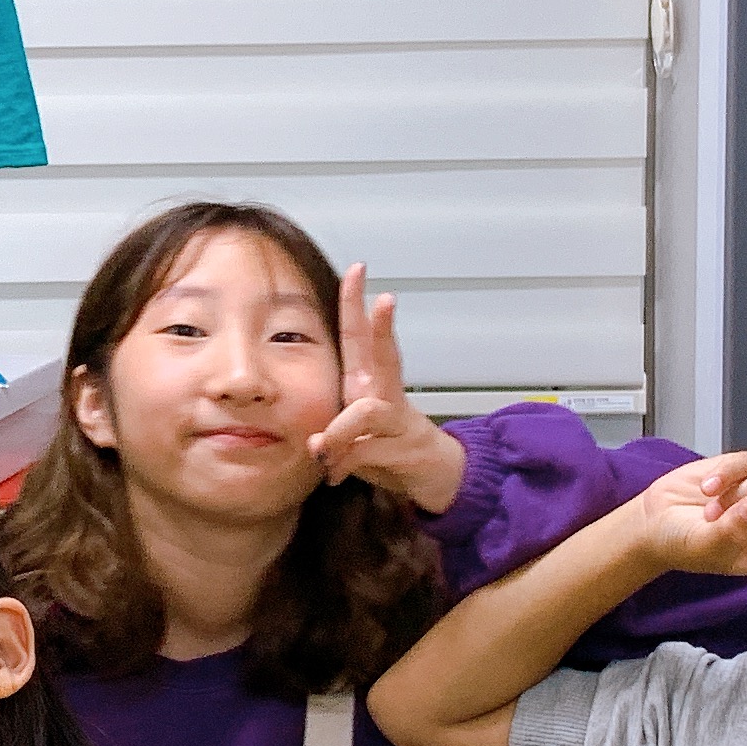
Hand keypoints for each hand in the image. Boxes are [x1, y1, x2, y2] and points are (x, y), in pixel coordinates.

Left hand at [303, 261, 467, 506]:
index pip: (360, 335)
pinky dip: (343, 463)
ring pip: (365, 411)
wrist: (432, 476)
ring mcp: (397, 418)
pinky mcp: (403, 446)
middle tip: (385, 299)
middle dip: (382, 326)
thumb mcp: (350, 435)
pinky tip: (333, 475)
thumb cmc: (386, 448)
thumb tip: (314, 445)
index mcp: (367, 381)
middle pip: (383, 352)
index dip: (355, 304)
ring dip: (338, 431)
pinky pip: (364, 450)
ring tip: (320, 449)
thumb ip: (331, 434)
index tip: (357, 269)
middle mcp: (384, 392)